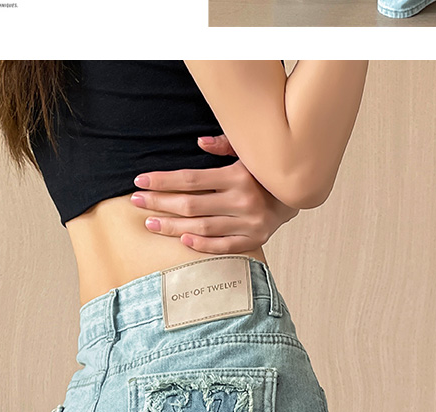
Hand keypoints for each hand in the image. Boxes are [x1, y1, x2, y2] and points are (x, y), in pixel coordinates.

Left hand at [130, 135, 299, 254]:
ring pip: (202, 227)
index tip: (140, 182)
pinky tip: (182, 240)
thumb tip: (198, 142)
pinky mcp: (254, 239)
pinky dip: (203, 245)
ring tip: (150, 223)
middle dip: (159, 203)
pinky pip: (224, 246)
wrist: (301, 192)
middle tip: (135, 202)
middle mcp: (242, 201)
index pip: (190, 179)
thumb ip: (224, 145)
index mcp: (238, 176)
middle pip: (191, 205)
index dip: (163, 181)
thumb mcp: (249, 151)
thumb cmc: (267, 170)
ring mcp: (248, 223)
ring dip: (172, 226)